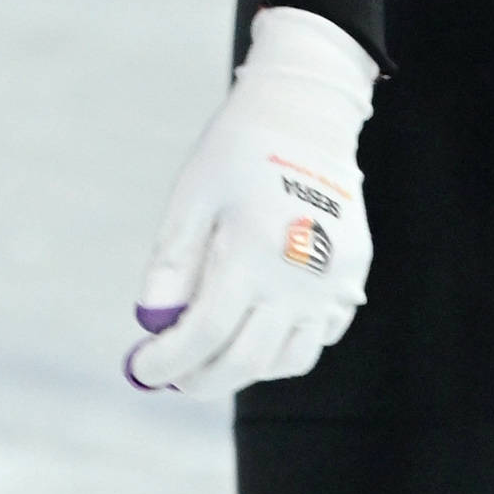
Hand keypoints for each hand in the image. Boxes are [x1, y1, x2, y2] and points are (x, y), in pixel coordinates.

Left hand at [126, 5, 374, 394]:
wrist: (309, 115)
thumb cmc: (239, 151)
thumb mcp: (192, 196)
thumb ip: (173, 262)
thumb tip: (150, 320)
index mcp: (252, 252)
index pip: (204, 334)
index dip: (167, 361)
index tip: (140, 370)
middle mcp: (299, 277)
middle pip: (245, 361)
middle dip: (200, 378)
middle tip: (172, 377)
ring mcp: (332, 282)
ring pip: (288, 360)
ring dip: (245, 371)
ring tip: (212, 354)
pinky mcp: (352, 277)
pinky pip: (318, 336)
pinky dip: (283, 347)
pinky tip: (255, 328)